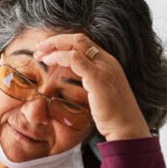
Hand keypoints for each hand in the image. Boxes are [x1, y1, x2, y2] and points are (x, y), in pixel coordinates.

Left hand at [33, 33, 150, 140]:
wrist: (127, 129)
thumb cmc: (113, 118)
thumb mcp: (101, 95)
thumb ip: (90, 85)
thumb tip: (75, 85)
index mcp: (109, 64)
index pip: (85, 43)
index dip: (64, 43)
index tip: (47, 51)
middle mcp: (108, 61)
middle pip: (79, 38)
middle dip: (56, 40)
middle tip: (38, 48)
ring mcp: (104, 68)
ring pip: (76, 43)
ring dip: (54, 46)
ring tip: (39, 54)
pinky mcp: (98, 77)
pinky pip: (74, 58)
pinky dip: (58, 56)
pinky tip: (48, 62)